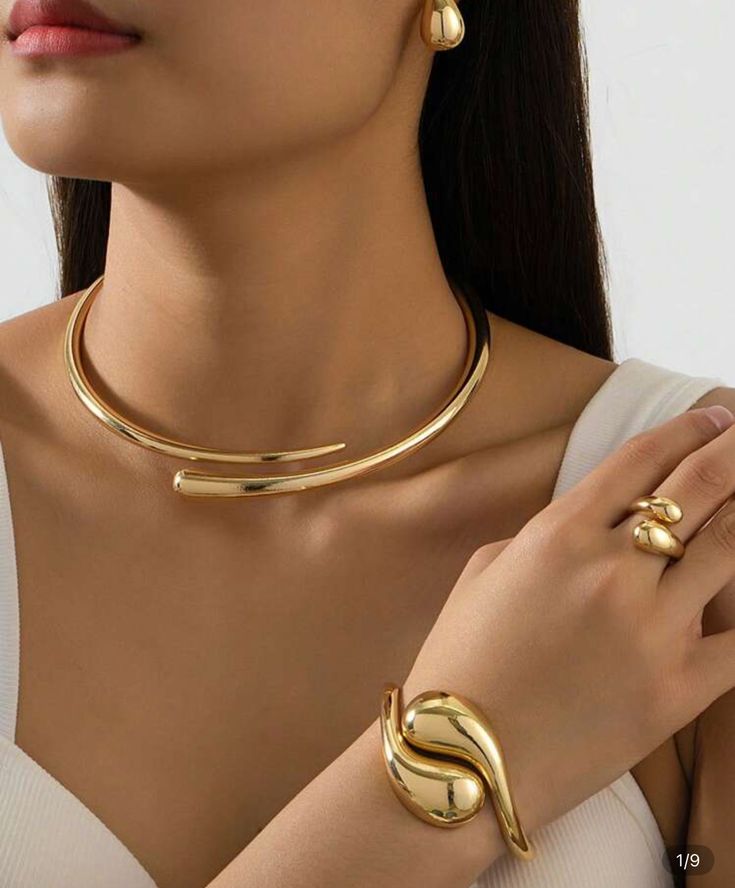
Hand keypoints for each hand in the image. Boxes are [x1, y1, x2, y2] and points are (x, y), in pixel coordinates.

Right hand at [404, 404, 734, 834]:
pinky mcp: (681, 687)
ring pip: (732, 548)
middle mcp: (614, 569)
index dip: (688, 429)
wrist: (465, 758)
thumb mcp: (482, 575)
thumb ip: (539, 538)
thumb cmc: (462, 664)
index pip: (642, 460)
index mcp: (561, 535)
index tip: (714, 416)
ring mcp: (654, 627)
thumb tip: (587, 530)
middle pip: (701, 488)